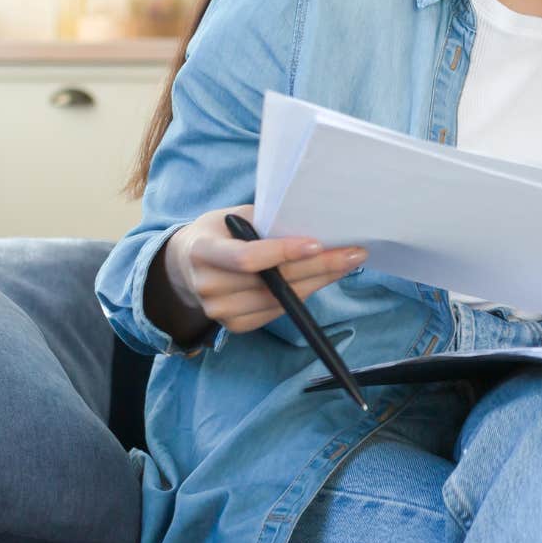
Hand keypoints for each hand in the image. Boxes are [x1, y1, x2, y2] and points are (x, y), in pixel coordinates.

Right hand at [162, 203, 369, 337]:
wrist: (188, 265)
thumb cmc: (220, 232)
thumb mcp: (234, 216)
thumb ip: (265, 220)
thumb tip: (315, 223)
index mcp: (202, 251)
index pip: (246, 258)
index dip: (283, 252)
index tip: (318, 243)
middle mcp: (207, 286)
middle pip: (272, 282)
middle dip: (319, 267)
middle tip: (353, 253)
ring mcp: (219, 312)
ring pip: (281, 300)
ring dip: (319, 282)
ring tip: (347, 263)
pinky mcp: (234, 326)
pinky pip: (277, 313)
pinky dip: (304, 295)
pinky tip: (324, 278)